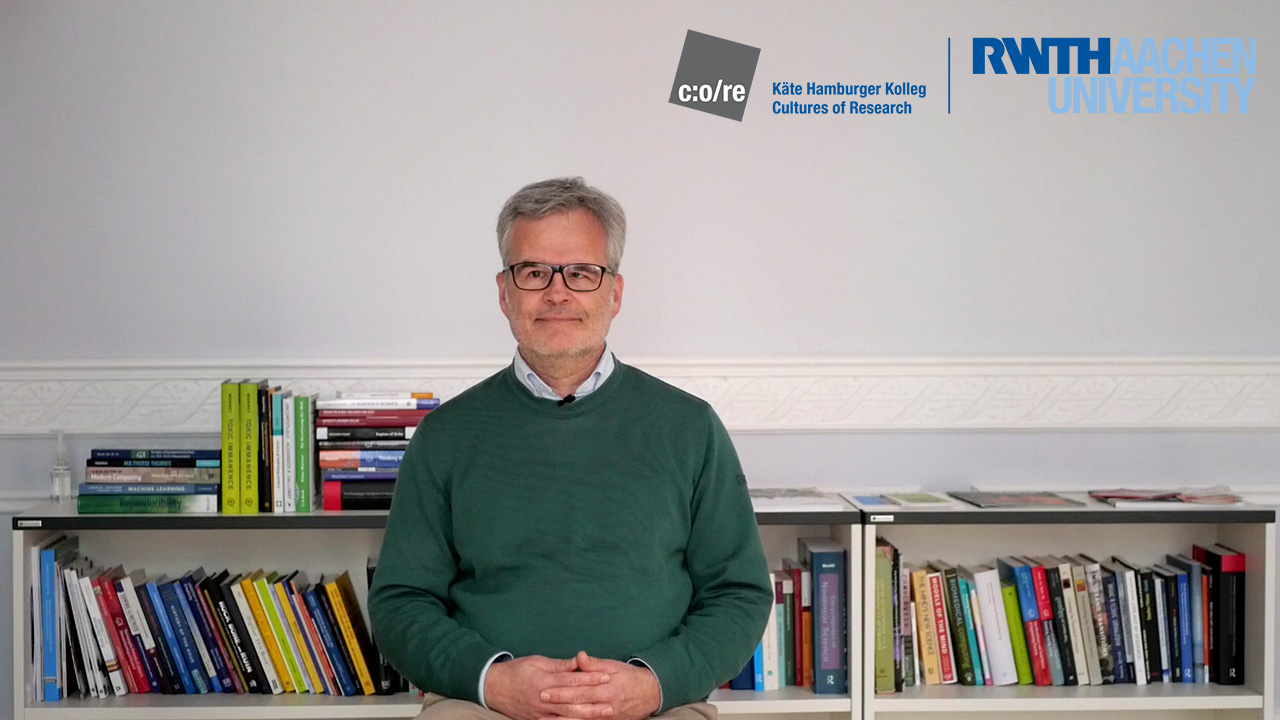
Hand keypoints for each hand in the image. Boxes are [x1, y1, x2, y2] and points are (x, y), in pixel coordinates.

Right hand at [484, 655, 612, 719]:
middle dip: (594, 700)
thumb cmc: (515, 671)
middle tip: (612, 699)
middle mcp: (543, 698)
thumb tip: (578, 661)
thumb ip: (559, 665)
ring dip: (587, 715)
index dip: (590, 678)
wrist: (493, 688)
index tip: (606, 676)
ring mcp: (540, 712)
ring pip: (567, 716)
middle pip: (573, 700)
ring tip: (604, 713)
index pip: (572, 680)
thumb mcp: (536, 661)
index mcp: (544, 680)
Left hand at [536, 651, 661, 719]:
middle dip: (557, 704)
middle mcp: (605, 705)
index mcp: (606, 688)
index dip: (561, 690)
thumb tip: (579, 656)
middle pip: (577, 706)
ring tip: (544, 718)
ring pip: (581, 719)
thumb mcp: (613, 666)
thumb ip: (594, 664)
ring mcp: (606, 717)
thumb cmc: (630, 677)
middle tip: (540, 700)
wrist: (650, 694)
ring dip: (563, 719)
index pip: (579, 690)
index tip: (545, 688)